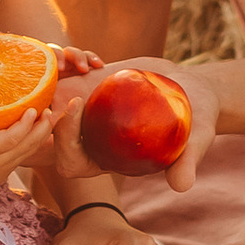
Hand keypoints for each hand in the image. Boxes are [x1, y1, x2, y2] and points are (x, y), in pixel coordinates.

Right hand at [0, 96, 54, 200]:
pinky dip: (39, 139)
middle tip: (49, 109)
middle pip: (28, 144)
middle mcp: (1, 160)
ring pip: (32, 149)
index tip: (32, 109)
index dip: (23, 126)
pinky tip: (44, 125)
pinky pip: (30, 152)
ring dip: (43, 133)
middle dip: (41, 128)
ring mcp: (9, 164)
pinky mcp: (13, 166)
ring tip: (50, 113)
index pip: (9, 140)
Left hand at [53, 55, 219, 195]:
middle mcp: (92, 137)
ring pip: (50, 103)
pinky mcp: (92, 86)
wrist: (196, 90)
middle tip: (63, 76)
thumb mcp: (195, 141)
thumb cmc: (197, 121)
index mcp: (108, 159)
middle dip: (47, 107)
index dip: (65, 140)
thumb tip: (182, 186)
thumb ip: (186, 163)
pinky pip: (66, 80)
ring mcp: (89, 111)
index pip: (70, 161)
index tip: (78, 106)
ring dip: (50, 81)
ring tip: (74, 60)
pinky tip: (93, 58)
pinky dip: (69, 66)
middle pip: (51, 133)